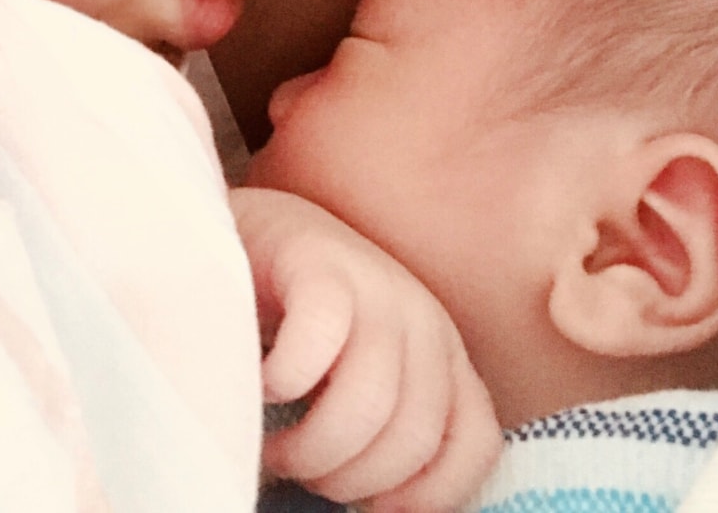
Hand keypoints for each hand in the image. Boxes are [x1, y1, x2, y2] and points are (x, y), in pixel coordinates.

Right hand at [230, 187, 501, 511]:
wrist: (243, 232)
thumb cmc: (296, 325)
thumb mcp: (356, 378)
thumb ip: (384, 423)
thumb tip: (380, 508)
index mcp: (441, 353)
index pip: (474, 440)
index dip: (426, 493)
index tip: (368, 505)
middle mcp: (422, 317)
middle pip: (412, 436)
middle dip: (348, 478)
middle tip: (300, 468)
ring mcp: (374, 283)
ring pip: (369, 402)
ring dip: (312, 449)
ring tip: (274, 444)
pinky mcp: (320, 259)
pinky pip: (319, 340)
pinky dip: (285, 381)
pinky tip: (264, 386)